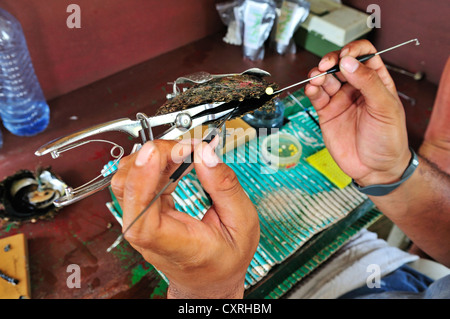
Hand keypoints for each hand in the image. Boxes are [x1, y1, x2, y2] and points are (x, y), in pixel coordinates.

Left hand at [111, 139, 259, 298]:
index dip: (142, 181)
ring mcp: (142, 224)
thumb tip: (205, 154)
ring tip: (180, 151)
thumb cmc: (224, 260)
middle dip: (152, 157)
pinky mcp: (143, 213)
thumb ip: (225, 188)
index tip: (155, 153)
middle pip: (127, 190)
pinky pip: (136, 182)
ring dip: (151, 157)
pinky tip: (174, 159)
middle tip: (183, 146)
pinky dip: (153, 163)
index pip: (142, 218)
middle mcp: (150, 236)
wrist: (210, 281)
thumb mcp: (242, 224)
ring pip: (126, 181)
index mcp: (175, 245)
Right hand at [305, 40, 411, 186]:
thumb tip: (349, 62)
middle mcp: (356, 88)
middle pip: (340, 64)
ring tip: (317, 79)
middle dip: (331, 61)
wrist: (376, 168)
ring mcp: (340, 100)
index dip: (354, 51)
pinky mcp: (327, 113)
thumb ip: (368, 83)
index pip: (364, 55)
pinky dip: (311, 90)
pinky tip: (312, 89)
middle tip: (326, 65)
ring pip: (325, 79)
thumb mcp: (385, 108)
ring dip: (318, 75)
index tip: (345, 56)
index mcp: (376, 81)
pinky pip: (317, 96)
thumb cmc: (389, 139)